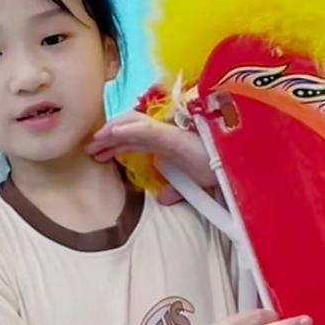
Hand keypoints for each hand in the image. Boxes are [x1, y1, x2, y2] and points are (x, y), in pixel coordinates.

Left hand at [87, 111, 213, 204]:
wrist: (235, 169)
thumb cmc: (218, 171)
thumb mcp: (192, 185)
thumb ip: (177, 190)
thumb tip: (164, 199)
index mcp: (167, 143)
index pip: (134, 140)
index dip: (114, 145)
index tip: (97, 156)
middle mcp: (165, 135)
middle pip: (128, 132)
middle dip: (107, 139)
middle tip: (89, 149)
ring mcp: (168, 133)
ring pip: (132, 126)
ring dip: (111, 132)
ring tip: (95, 141)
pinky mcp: (173, 137)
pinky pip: (147, 130)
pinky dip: (128, 129)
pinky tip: (113, 133)